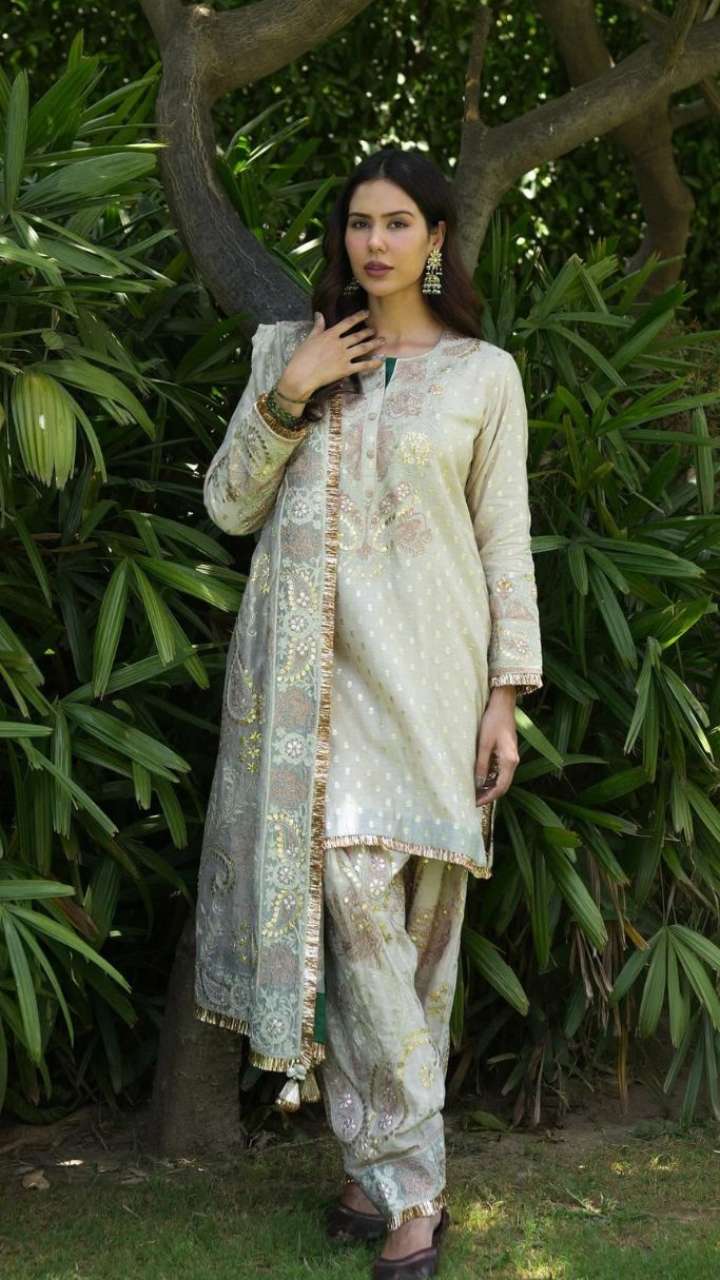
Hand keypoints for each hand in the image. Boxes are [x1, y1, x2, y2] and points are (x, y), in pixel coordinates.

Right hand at [278, 309, 384, 400]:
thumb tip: (319, 314)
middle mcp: (340, 344)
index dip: (358, 317)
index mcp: (330, 334)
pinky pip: (362, 365)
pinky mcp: (346, 369)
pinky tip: (380, 361)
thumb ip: (317, 326)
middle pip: (358, 336)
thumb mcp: (309, 338)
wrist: (301, 375)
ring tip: (382, 340)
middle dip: (368, 332)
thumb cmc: (301, 357)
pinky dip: (372, 363)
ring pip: (363, 348)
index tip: (366, 313)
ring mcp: (344, 356)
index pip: (347, 322)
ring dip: (374, 344)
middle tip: (375, 330)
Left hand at [475, 689, 519, 805]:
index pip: (501, 787)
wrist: (502, 705)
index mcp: (509, 761)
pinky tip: (480, 780)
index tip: (475, 803)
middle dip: (489, 795)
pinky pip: (501, 771)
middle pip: (503, 786)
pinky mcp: (507, 753)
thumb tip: (477, 783)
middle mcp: (513, 762)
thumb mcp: (484, 743)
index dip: (488, 797)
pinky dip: (491, 778)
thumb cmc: (493, 721)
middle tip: (473, 801)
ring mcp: (512, 758)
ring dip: (490, 787)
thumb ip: (481, 764)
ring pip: (502, 779)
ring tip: (474, 793)